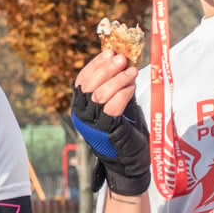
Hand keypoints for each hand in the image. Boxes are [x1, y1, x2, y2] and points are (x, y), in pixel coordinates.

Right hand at [71, 53, 149, 195]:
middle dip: (107, 68)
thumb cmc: (124, 130)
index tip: (110, 51)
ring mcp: (92, 123)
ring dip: (118, 79)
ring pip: (100, 94)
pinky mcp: (106, 131)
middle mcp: (82, 113)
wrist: (129, 161)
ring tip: (132, 72)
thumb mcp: (117, 103)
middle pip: (89, 84)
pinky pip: (112, 107)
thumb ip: (116, 85)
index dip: (96, 64)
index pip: (82, 79)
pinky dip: (123, 94)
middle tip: (122, 59)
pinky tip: (131, 88)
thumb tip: (123, 60)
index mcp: (81, 105)